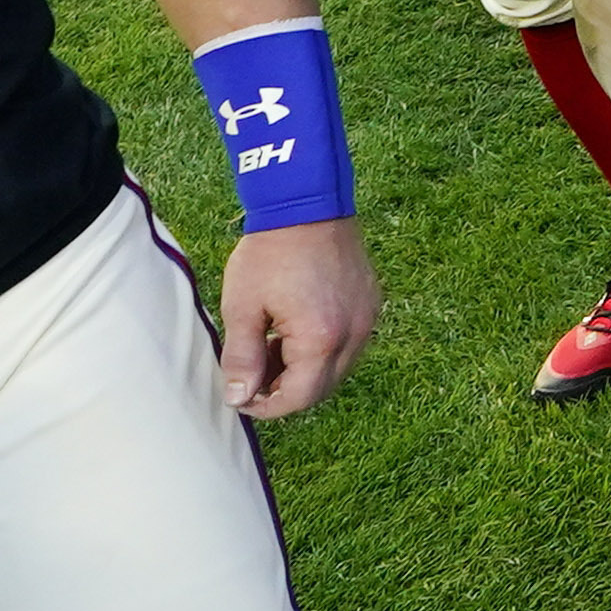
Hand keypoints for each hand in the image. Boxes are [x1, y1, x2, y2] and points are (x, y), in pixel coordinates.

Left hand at [209, 219, 378, 422]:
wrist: (306, 204)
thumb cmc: (270, 253)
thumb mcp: (243, 307)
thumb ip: (242, 358)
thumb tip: (239, 397)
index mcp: (320, 339)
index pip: (299, 398)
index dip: (268, 406)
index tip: (242, 398)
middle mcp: (354, 334)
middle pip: (322, 388)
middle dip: (287, 390)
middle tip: (254, 374)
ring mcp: (367, 319)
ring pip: (337, 368)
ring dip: (305, 370)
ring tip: (272, 345)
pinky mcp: (371, 304)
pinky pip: (349, 343)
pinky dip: (323, 348)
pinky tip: (295, 327)